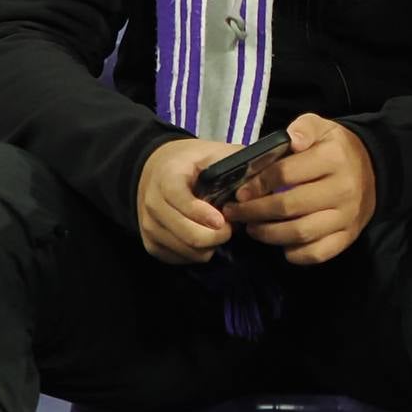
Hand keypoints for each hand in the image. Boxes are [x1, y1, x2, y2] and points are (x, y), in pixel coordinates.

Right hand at [136, 136, 239, 264]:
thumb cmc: (192, 162)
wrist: (157, 170)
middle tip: (231, 226)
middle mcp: (152, 204)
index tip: (223, 220)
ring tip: (219, 229)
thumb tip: (263, 180)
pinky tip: (205, 236)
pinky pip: (181, 259)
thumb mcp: (214, 152)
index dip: (202, 213)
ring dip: (210, 245)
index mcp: (167, 178)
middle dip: (217, 235)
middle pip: (188, 234)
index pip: (180, 200)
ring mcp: (148, 227)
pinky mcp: (150, 244)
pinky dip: (198, 253)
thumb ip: (237, 162)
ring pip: (187, 251)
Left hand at [223, 113, 378, 265]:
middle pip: (288, 206)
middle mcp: (343, 189)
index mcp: (333, 158)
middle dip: (254, 212)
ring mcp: (346, 216)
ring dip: (268, 234)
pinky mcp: (348, 236)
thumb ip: (302, 128)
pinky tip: (281, 243)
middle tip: (236, 212)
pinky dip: (294, 253)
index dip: (257, 184)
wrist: (374, 170)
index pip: (285, 174)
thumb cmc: (336, 149)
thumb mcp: (321, 128)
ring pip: (299, 233)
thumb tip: (291, 140)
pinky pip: (317, 253)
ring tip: (253, 227)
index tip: (240, 191)